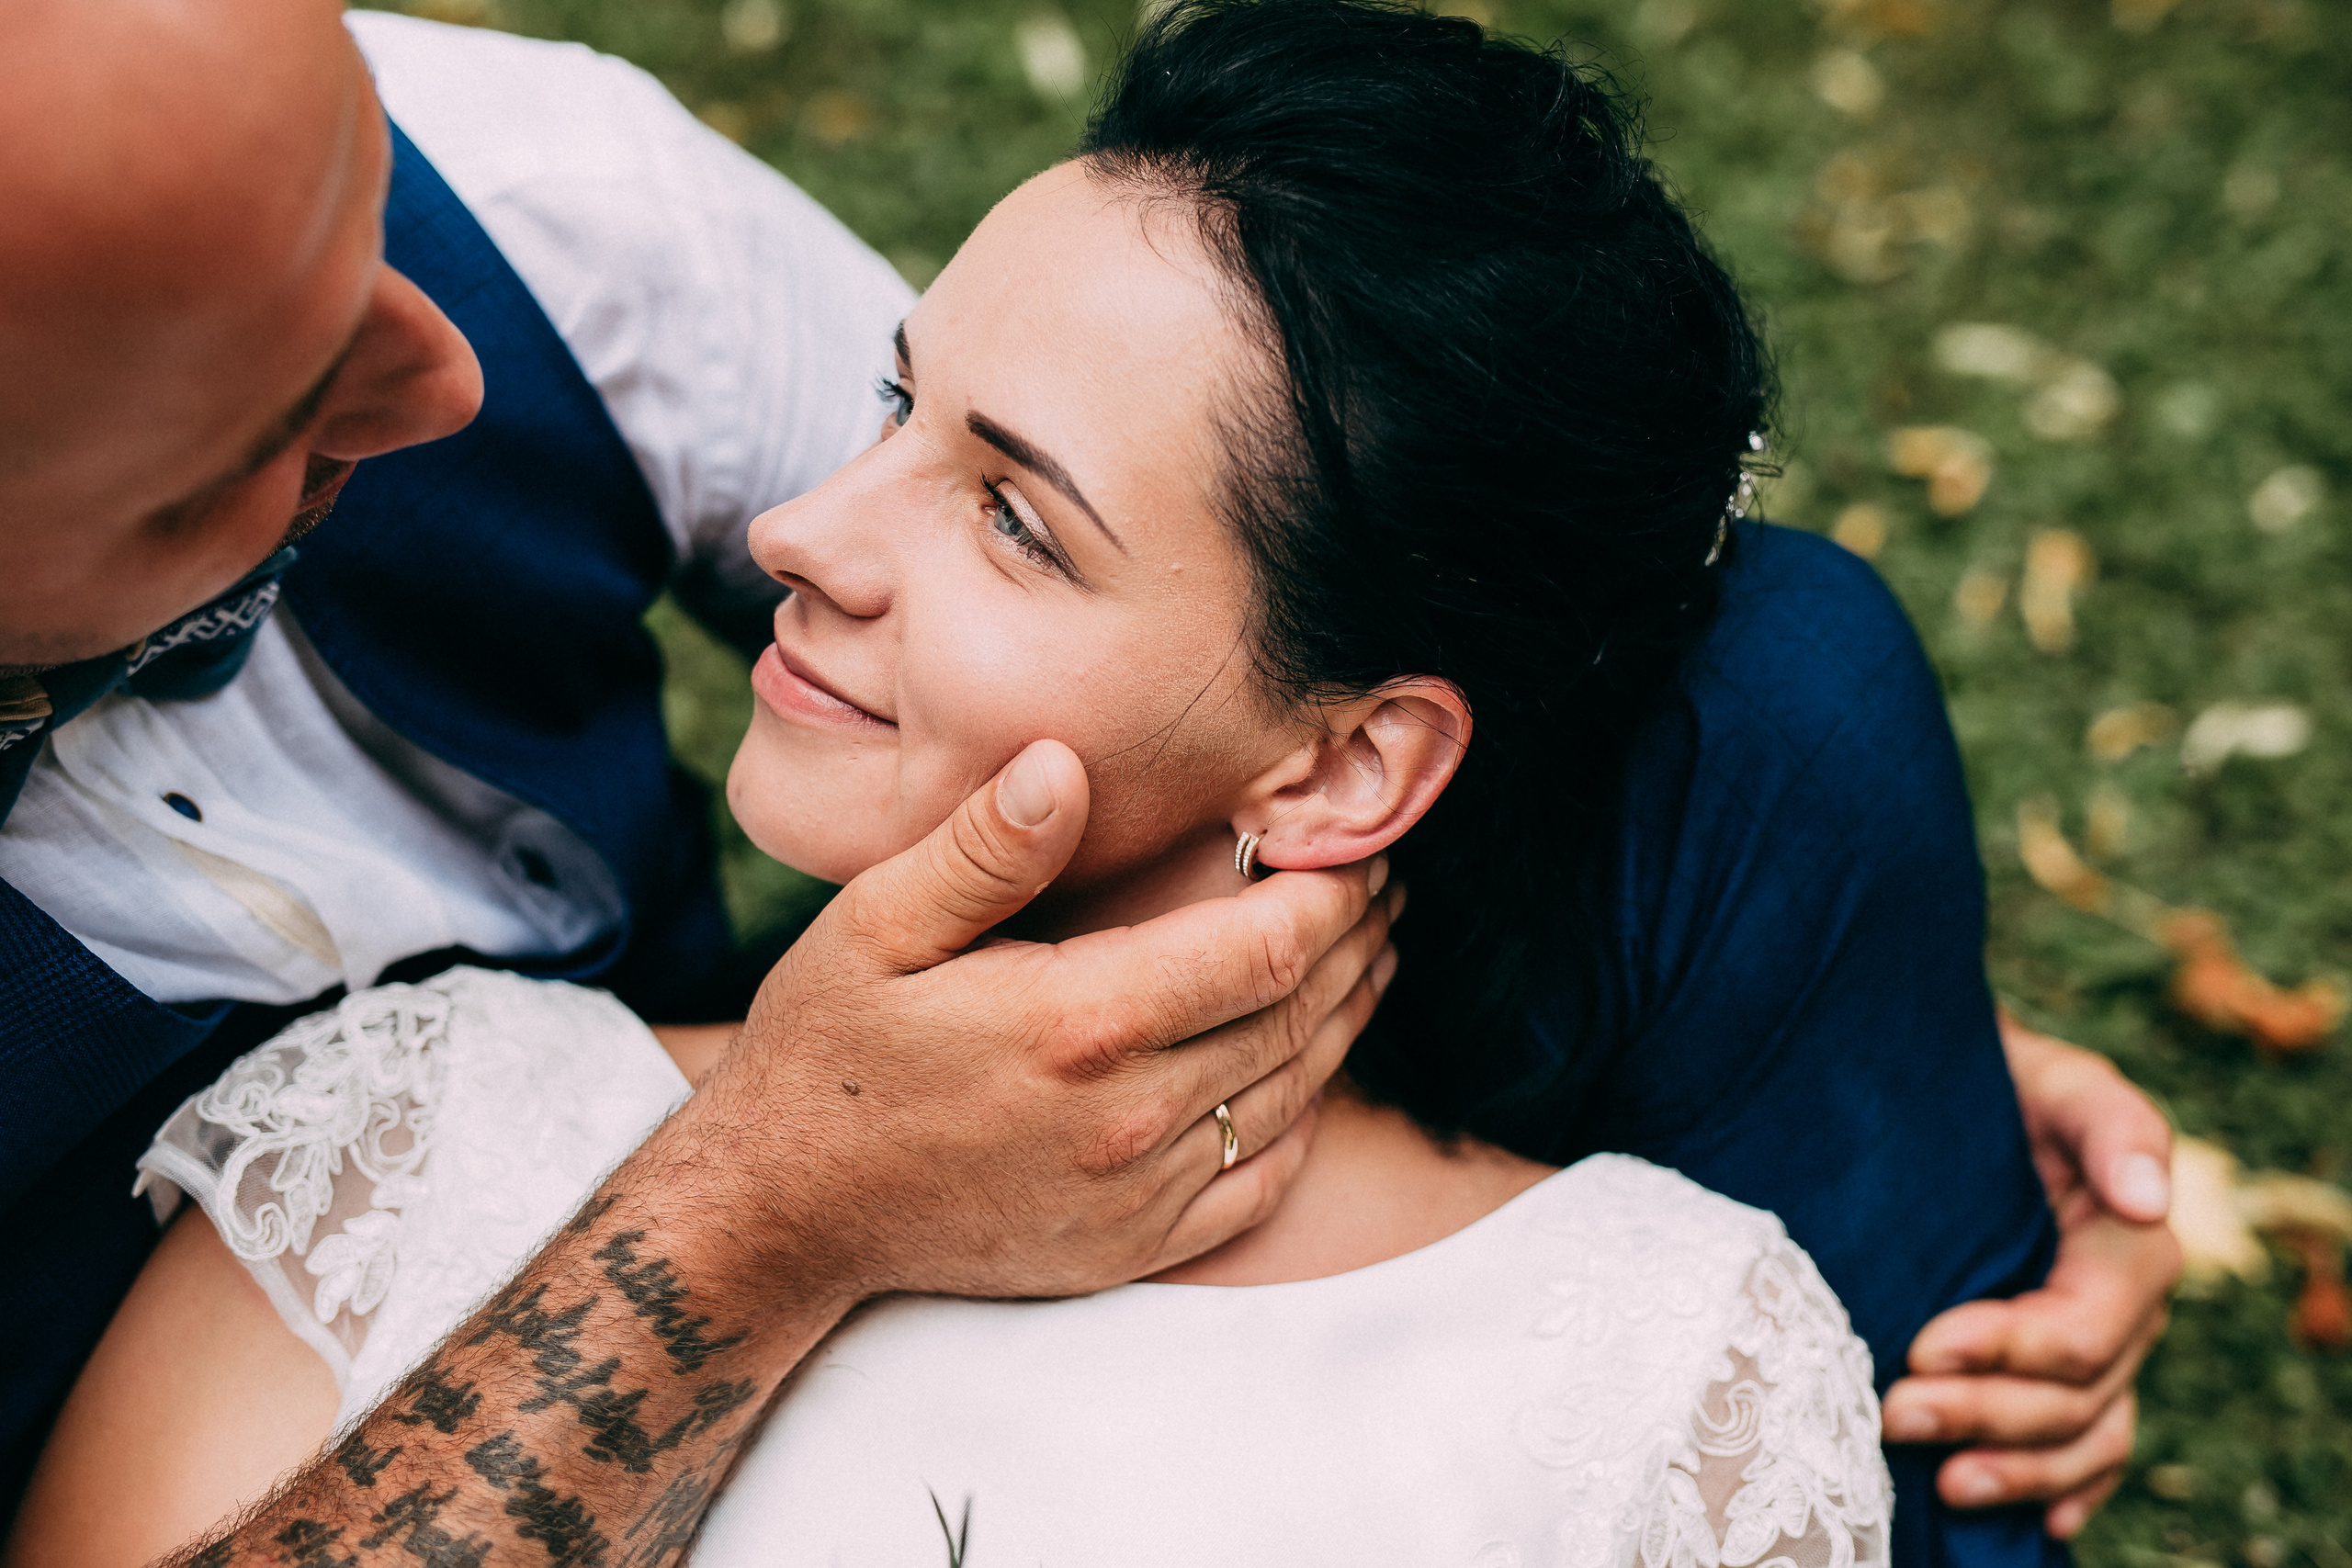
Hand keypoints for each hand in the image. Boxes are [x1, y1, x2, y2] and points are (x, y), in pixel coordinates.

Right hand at [689, 737, 1397, 1304]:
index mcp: (1080, 1024)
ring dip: (1345, 1019)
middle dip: (1355, 941)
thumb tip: (1063, 765)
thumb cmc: (827, 1053)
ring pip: (1293, 1094)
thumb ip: (980, 849)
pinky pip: (1259, 1184)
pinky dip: (1303, 1120)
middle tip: (1376, 885)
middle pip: (1298, 1016)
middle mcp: (1128, 1117)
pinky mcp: (1132, 1246)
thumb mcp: (873, 927)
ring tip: (1368, 955)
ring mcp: (1138, 1194)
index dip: (1331, 892)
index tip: (1352, 844)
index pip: (1266, 949)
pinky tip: (1310, 1070)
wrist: (785, 1211)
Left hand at [1882, 1010, 2179, 1538]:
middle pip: (2076, 1397)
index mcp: (2128, 1245)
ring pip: (2081, 1437)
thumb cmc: (2004, 1082)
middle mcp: (2123, 1309)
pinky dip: (2062, 1492)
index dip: (2010, 1349)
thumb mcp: (2053, 1078)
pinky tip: (2021, 1522)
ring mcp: (2100, 1348)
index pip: (2084, 1329)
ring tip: (1940, 1484)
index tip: (1923, 1347)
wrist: (1960, 1096)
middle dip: (1986, 1413)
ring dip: (2016, 1471)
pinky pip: (2087, 1451)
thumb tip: (2147, 1197)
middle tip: (1893, 1413)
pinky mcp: (2062, 1371)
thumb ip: (2109, 1122)